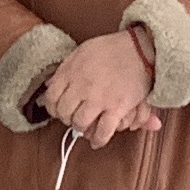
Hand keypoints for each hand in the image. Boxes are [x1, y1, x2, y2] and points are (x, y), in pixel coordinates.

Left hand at [38, 31, 159, 143]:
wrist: (139, 48)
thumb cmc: (112, 48)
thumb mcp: (81, 52)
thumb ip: (65, 69)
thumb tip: (50, 83)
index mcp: (71, 72)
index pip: (51, 97)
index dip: (52, 108)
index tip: (57, 110)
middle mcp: (81, 86)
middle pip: (64, 112)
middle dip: (67, 119)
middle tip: (72, 118)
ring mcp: (98, 98)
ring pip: (80, 123)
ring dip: (81, 129)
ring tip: (85, 128)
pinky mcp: (116, 107)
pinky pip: (103, 131)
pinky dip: (98, 140)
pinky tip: (96, 141)